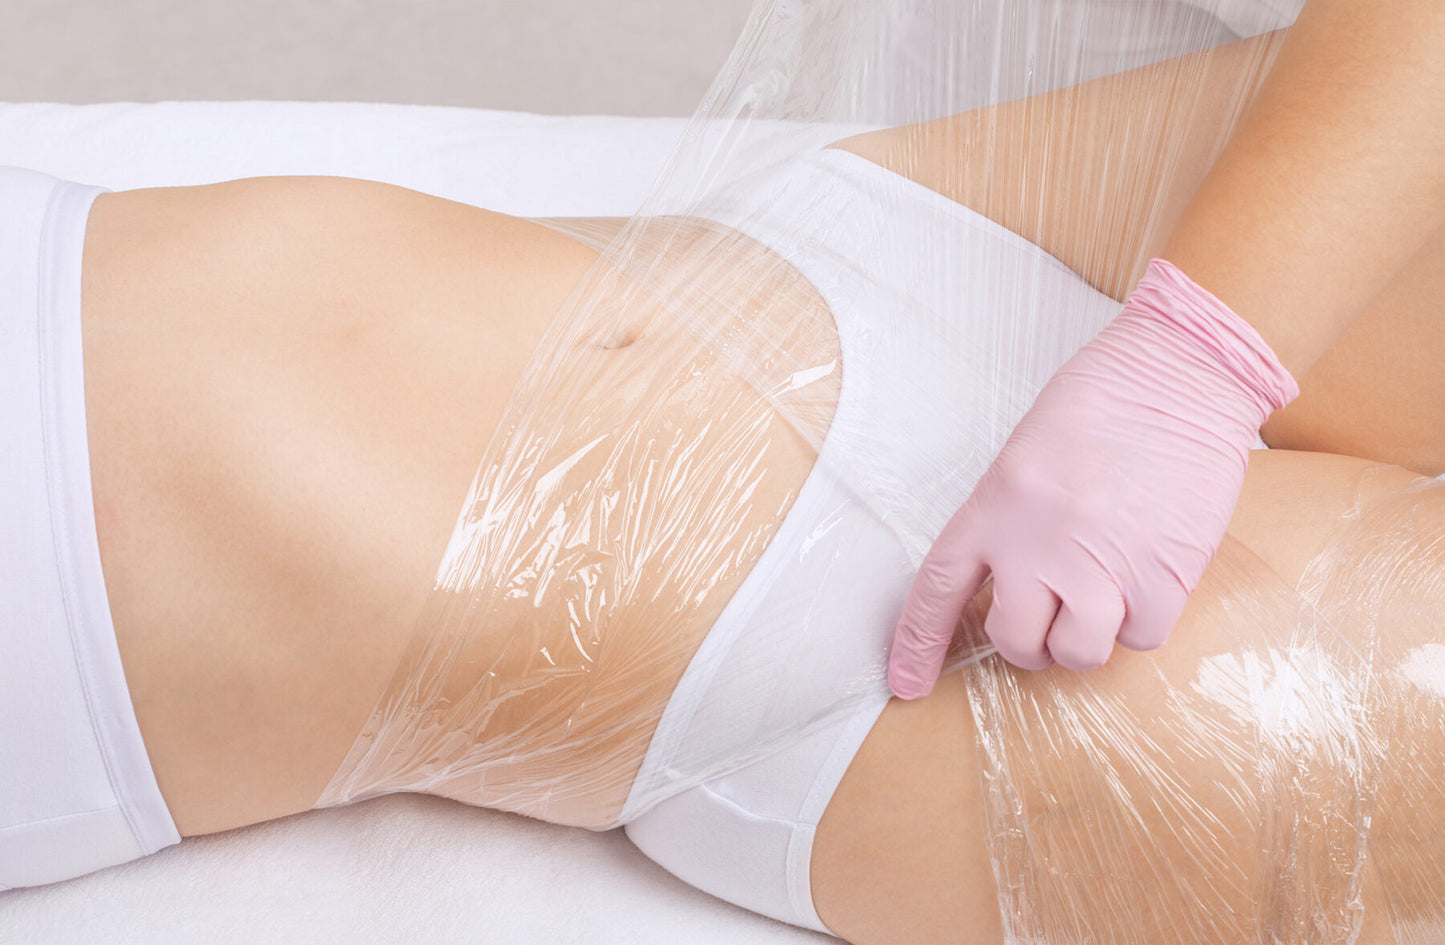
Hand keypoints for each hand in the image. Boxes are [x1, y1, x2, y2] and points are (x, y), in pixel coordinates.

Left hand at [887, 259, 1297, 696]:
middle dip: (1031, 643)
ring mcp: (1098, 563)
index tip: (906, 684)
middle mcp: (1036, 544)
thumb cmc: (1102, 407)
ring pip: (1077, 653)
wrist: (1177, 376)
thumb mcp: (1024, 459)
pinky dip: (1142, 620)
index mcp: (993, 509)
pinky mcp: (1161, 576)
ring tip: (1104, 595)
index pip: (937, 590)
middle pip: (1015, 642)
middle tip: (1054, 614)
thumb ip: (1009, 526)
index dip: (918, 644)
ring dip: (1087, 637)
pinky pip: (1141, 637)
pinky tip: (1147, 576)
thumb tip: (1015, 591)